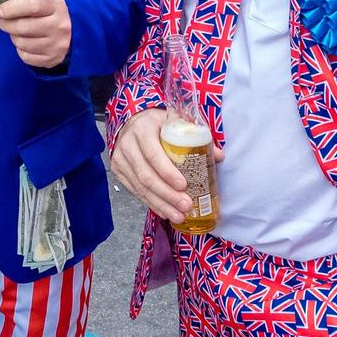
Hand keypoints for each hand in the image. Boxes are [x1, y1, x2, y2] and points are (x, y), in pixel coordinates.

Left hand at [0, 0, 70, 67]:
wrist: (74, 30)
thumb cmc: (51, 11)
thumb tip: (3, 7)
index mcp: (56, 6)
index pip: (31, 6)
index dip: (10, 9)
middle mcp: (59, 25)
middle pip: (24, 27)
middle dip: (7, 24)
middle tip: (2, 22)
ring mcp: (57, 44)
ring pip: (22, 43)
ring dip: (13, 37)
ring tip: (16, 32)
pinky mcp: (52, 58)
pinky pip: (26, 57)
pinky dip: (20, 50)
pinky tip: (24, 43)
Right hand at [109, 107, 224, 224]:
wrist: (131, 121)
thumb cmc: (157, 123)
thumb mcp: (175, 121)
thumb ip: (195, 135)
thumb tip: (218, 156)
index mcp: (142, 129)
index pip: (153, 154)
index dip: (167, 172)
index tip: (183, 185)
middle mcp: (127, 144)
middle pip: (146, 175)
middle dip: (168, 194)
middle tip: (186, 206)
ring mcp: (120, 159)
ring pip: (140, 187)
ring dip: (161, 204)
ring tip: (179, 215)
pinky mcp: (118, 171)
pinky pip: (135, 191)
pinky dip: (151, 203)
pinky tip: (165, 211)